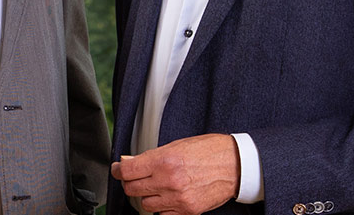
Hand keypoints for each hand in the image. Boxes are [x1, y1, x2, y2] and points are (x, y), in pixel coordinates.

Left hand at [111, 133, 239, 214]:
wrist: (236, 164)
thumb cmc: (209, 150)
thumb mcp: (176, 145)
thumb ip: (151, 156)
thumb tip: (128, 162)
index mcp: (164, 161)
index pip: (127, 171)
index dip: (118, 170)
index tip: (118, 169)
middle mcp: (169, 181)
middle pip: (132, 189)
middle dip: (131, 183)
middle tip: (136, 177)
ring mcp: (178, 198)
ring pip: (145, 204)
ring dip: (147, 196)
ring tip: (156, 187)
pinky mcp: (188, 211)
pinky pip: (163, 214)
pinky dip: (162, 207)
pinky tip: (168, 197)